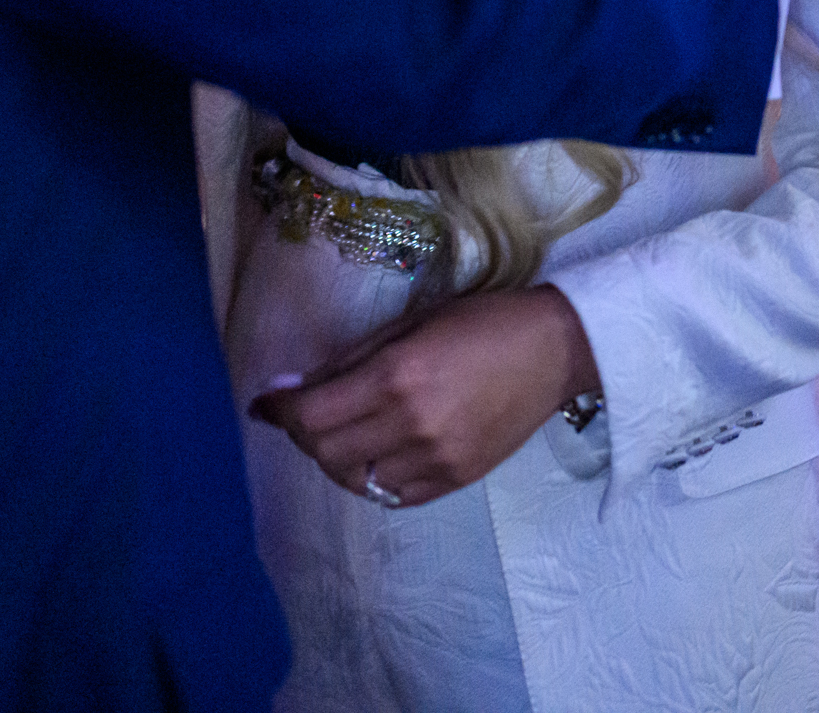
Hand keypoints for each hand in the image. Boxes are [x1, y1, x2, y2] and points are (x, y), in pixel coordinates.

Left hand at [248, 287, 599, 507]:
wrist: (553, 349)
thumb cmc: (478, 321)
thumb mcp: (408, 324)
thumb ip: (350, 360)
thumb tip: (295, 388)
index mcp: (395, 378)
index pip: (311, 416)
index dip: (279, 412)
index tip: (266, 404)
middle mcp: (412, 426)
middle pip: (325, 453)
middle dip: (302, 435)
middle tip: (304, 415)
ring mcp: (437, 460)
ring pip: (356, 482)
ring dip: (335, 460)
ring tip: (342, 434)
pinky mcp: (457, 481)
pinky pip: (394, 496)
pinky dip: (372, 479)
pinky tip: (375, 455)